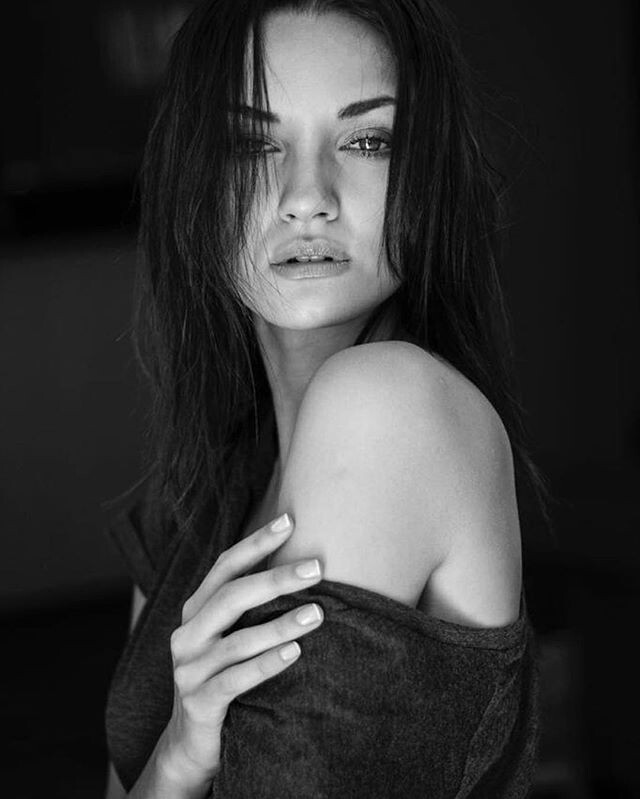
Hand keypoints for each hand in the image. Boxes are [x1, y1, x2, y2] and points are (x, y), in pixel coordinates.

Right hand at [158, 514, 324, 788]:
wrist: (191, 745)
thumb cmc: (223, 677)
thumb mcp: (229, 637)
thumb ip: (250, 606)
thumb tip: (301, 566)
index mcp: (196, 611)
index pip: (225, 567)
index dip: (256, 543)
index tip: (289, 520)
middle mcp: (187, 634)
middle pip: (232, 596)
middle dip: (275, 579)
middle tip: (316, 568)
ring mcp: (189, 669)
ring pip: (237, 640)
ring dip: (280, 624)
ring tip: (317, 613)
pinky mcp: (198, 702)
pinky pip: (235, 680)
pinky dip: (265, 664)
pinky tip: (294, 653)